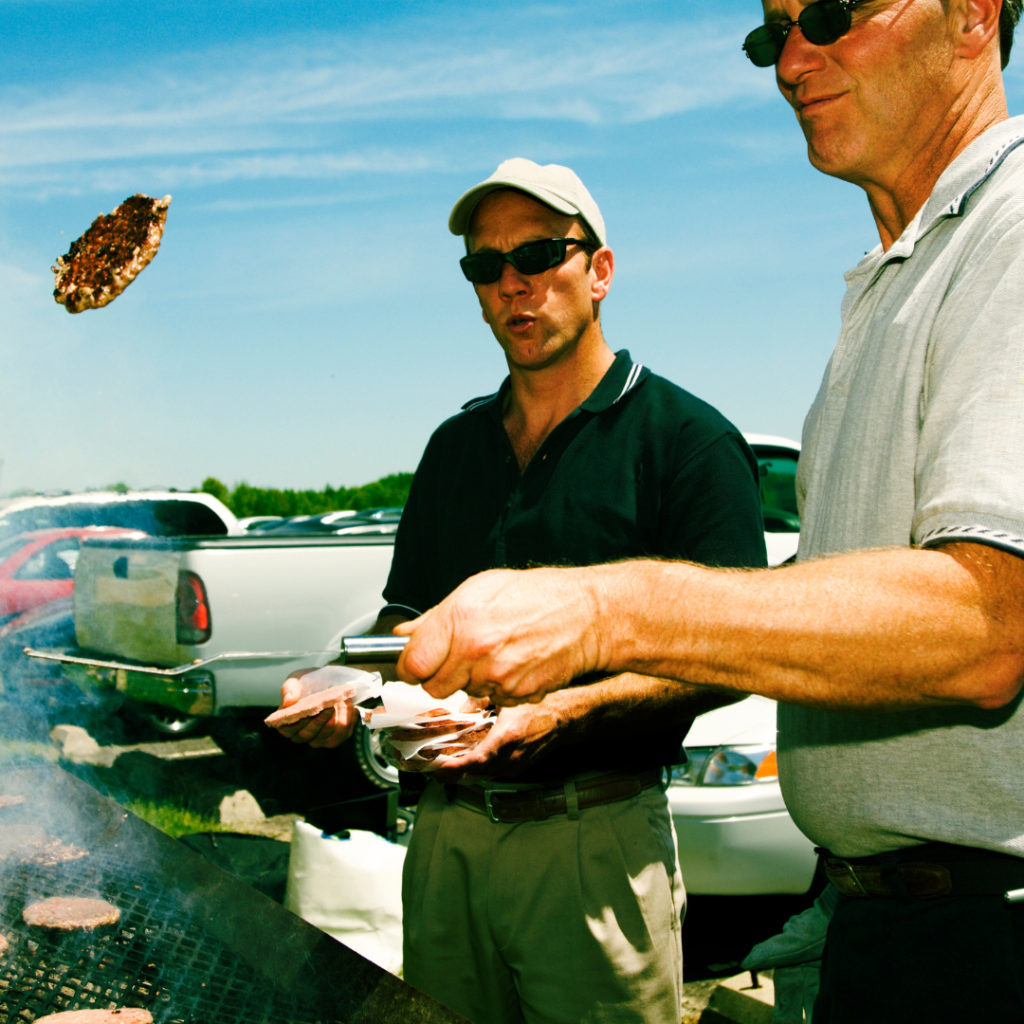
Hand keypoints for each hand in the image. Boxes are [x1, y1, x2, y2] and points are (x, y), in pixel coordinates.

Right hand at [270, 666, 356, 748]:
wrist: (331, 681)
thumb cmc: (309, 682)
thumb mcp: (297, 678)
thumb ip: (289, 688)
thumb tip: (288, 701)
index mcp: (287, 722)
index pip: (288, 729)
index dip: (298, 722)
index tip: (310, 710)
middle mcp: (301, 735)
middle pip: (308, 734)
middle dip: (320, 720)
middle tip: (330, 706)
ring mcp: (318, 739)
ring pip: (327, 735)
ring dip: (337, 717)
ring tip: (342, 700)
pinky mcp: (336, 738)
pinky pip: (343, 733)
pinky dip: (348, 718)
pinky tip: (350, 705)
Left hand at [394, 566, 605, 703]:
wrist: (588, 615)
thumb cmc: (539, 595)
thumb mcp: (481, 588)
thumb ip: (437, 615)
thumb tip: (405, 632)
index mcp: (460, 618)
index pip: (412, 663)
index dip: (411, 665)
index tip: (417, 662)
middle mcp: (474, 649)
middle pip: (432, 687)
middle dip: (440, 675)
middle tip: (459, 656)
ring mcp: (496, 675)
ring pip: (462, 694)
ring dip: (470, 681)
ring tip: (493, 654)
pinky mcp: (516, 694)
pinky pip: (490, 699)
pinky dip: (496, 688)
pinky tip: (511, 665)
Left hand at [430, 701, 562, 781]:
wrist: (564, 717)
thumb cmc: (540, 705)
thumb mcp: (506, 696)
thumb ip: (479, 702)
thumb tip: (460, 710)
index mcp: (508, 736)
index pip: (477, 761)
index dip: (455, 768)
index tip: (437, 768)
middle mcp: (512, 756)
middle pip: (475, 774)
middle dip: (450, 774)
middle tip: (430, 767)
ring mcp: (516, 765)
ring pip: (482, 775)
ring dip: (463, 773)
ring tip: (443, 764)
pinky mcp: (518, 769)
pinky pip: (492, 773)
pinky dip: (477, 769)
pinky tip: (467, 760)